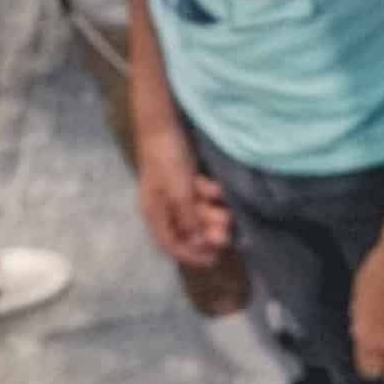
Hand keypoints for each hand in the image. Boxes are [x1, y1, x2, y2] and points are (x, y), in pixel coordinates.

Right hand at [135, 113, 235, 270]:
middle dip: (208, 231)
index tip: (213, 259)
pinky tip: (220, 191)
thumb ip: (188, 218)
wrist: (163, 124)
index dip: (191, 255)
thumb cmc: (166, 160)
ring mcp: (174, 191)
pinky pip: (200, 194)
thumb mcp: (179, 192)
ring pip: (196, 211)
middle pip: (187, 228)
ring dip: (212, 213)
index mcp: (154, 213)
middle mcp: (163, 206)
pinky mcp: (184, 178)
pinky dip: (210, 194)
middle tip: (227, 233)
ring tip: (228, 212)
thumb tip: (198, 243)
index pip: (171, 243)